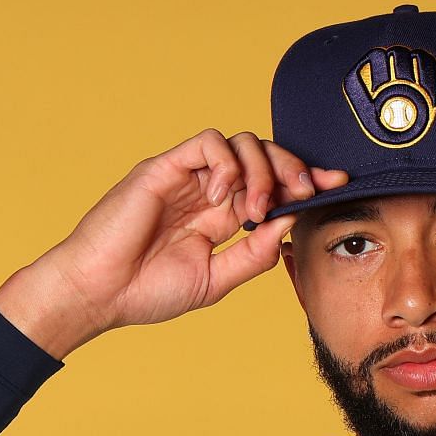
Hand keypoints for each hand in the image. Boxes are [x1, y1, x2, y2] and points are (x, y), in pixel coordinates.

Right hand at [0, 129, 346, 357]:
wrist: (98, 293)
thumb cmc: (145, 292)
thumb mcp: (215, 280)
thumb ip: (253, 254)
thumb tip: (290, 226)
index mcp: (220, 217)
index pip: (272, 184)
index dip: (306, 179)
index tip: (337, 184)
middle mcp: (207, 191)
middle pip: (264, 155)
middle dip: (293, 169)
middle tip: (302, 194)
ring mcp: (186, 177)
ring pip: (240, 143)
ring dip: (261, 170)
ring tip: (253, 208)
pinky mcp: (163, 167)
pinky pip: (208, 143)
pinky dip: (227, 164)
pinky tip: (224, 198)